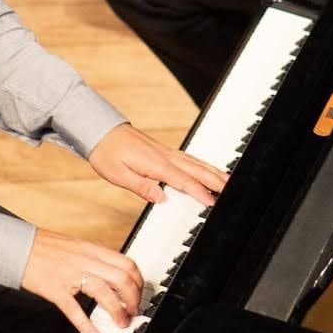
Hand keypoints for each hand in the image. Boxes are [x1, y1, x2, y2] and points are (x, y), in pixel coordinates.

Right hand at [21, 229, 145, 332]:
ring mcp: (70, 275)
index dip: (138, 282)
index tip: (140, 294)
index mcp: (92, 250)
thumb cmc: (45, 247)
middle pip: (121, 278)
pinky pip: (74, 309)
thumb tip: (114, 274)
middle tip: (134, 311)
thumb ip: (95, 259)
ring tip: (121, 322)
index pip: (126, 263)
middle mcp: (85, 260)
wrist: (17, 246)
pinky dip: (87, 325)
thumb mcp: (76, 247)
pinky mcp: (55, 289)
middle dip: (133, 298)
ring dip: (117, 311)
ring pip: (104, 292)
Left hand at [89, 122, 227, 206]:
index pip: (183, 181)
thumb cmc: (106, 153)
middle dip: (216, 181)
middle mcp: (165, 156)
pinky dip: (203, 165)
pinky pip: (189, 159)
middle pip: (196, 170)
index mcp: (155, 164)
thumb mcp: (118, 174)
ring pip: (196, 163)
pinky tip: (208, 170)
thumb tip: (161, 198)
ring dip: (213, 172)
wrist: (99, 130)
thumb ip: (141, 186)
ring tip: (228, 181)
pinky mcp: (164, 151)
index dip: (199, 192)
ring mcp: (166, 152)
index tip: (212, 202)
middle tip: (233, 191)